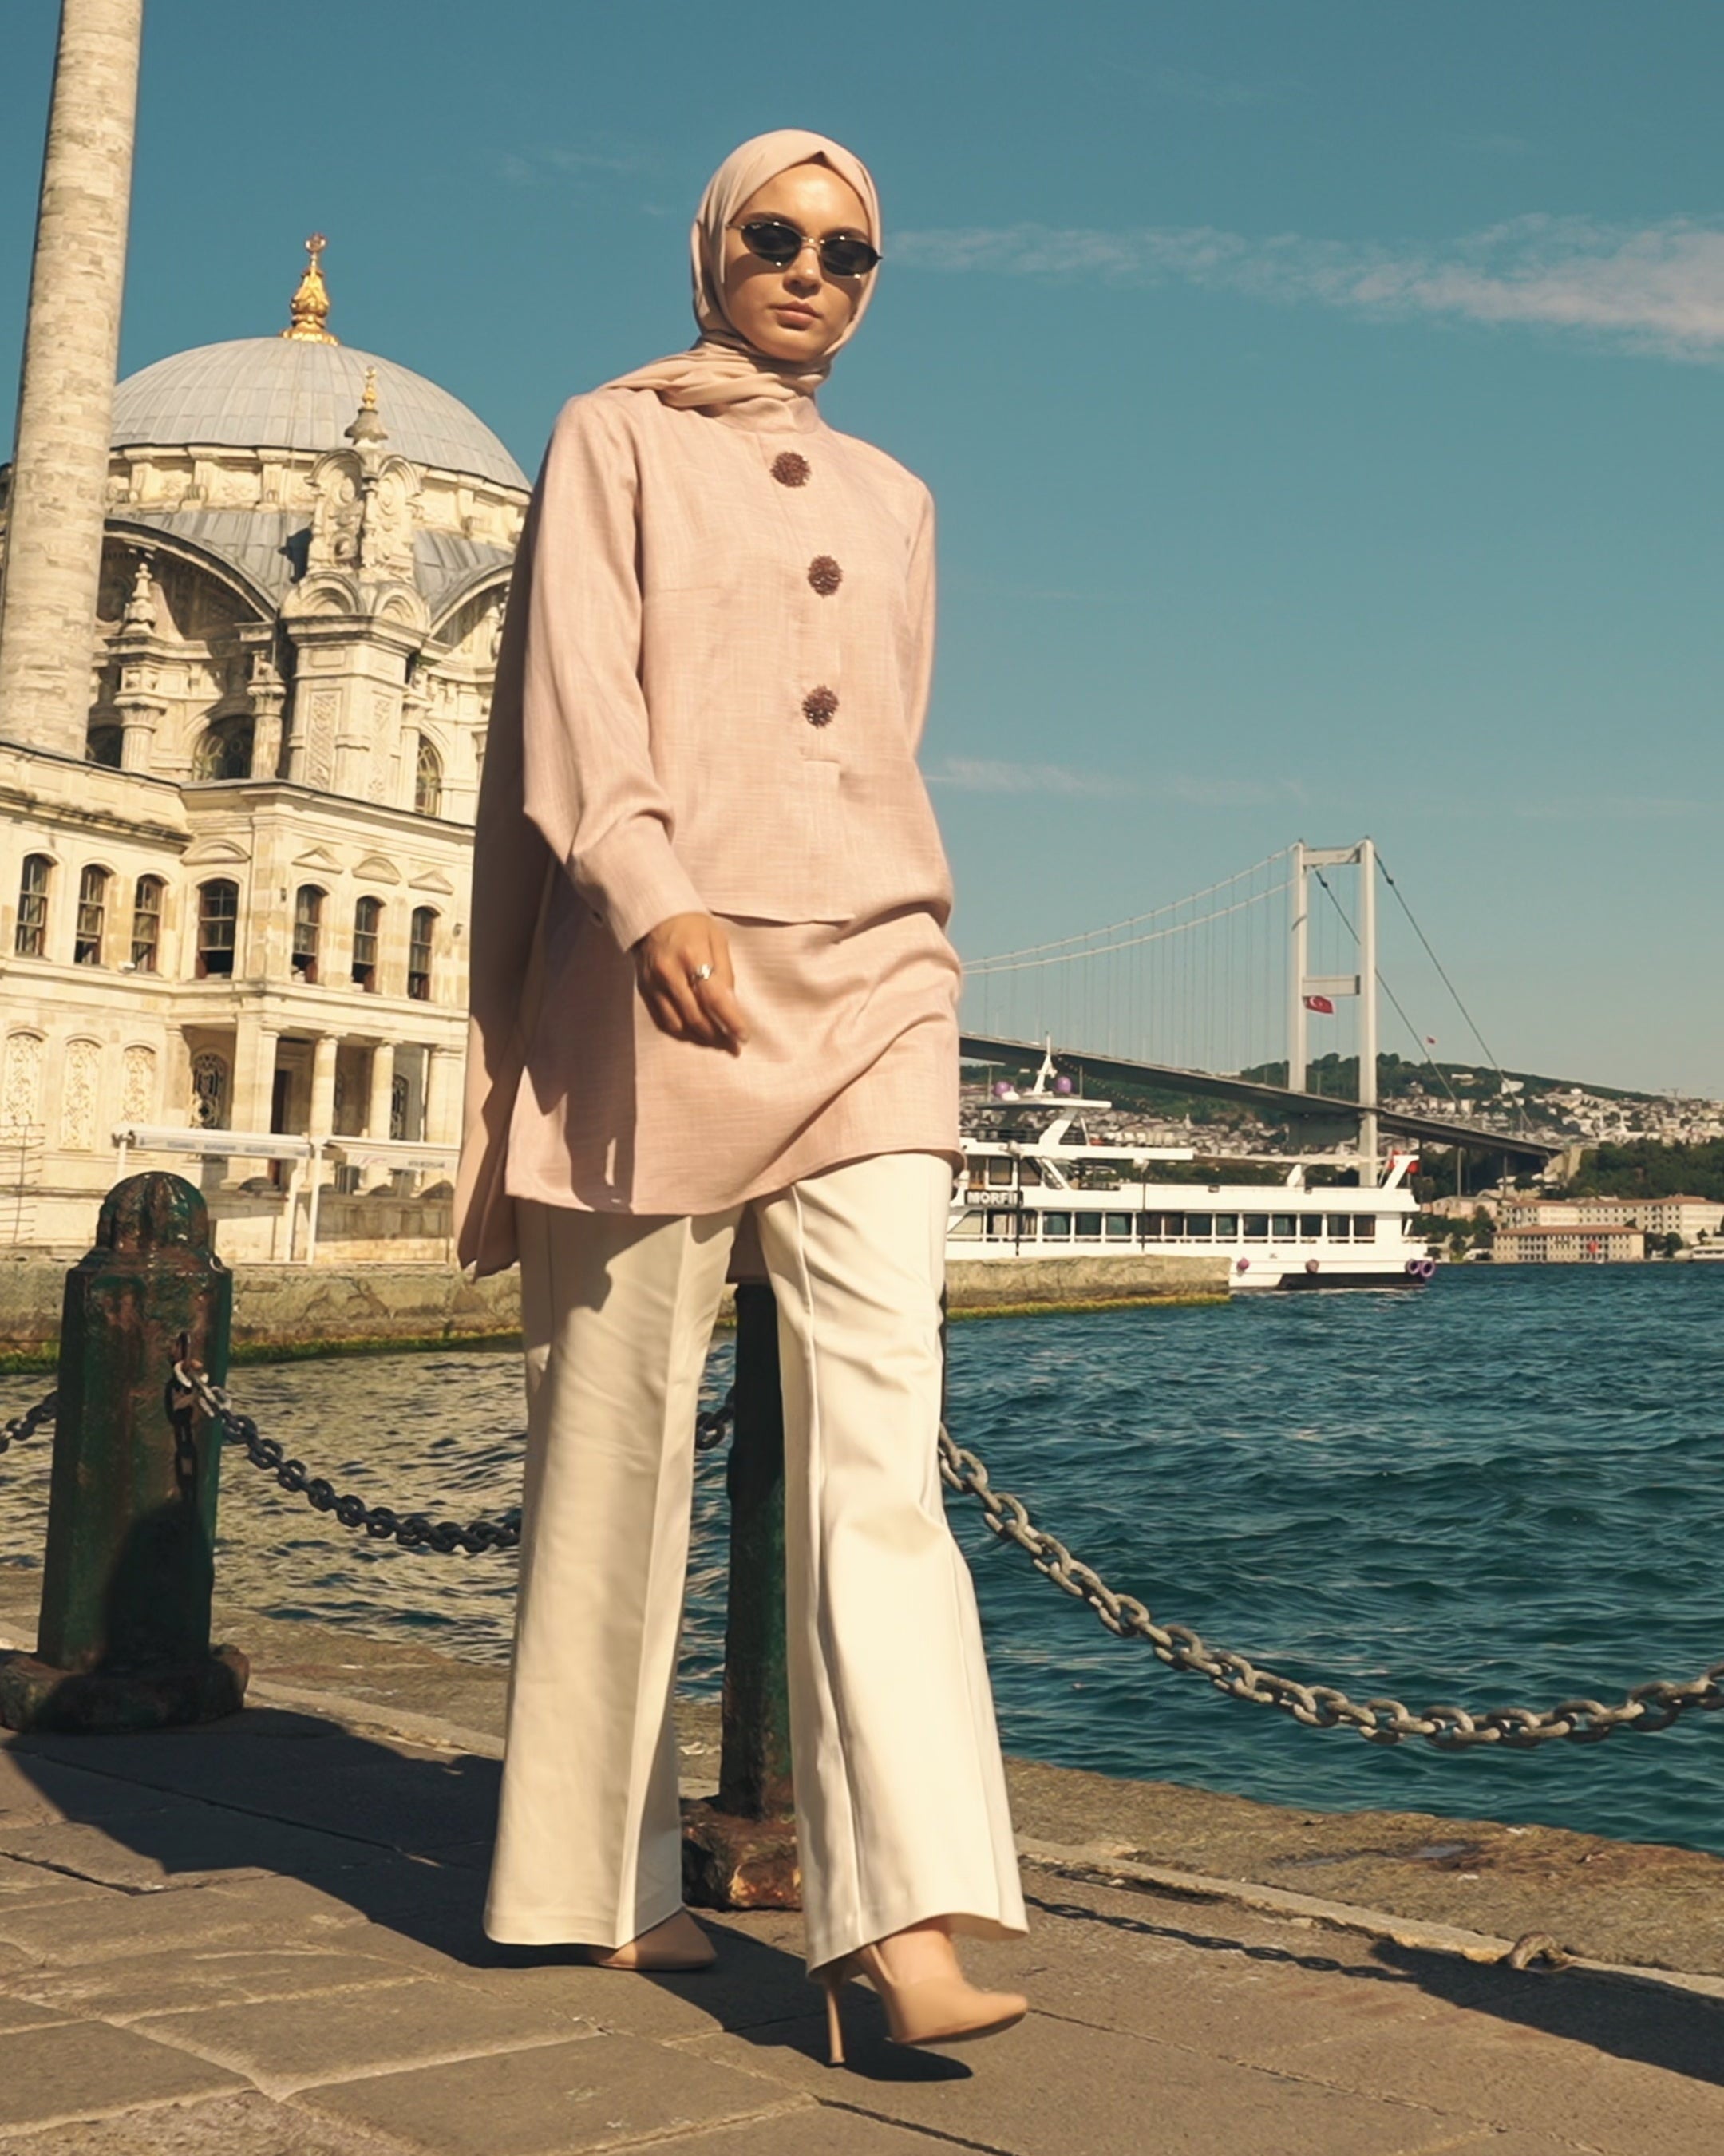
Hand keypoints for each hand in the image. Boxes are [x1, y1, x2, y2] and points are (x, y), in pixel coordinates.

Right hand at [633, 913, 750, 1053]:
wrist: (652, 915)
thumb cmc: (690, 924)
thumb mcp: (716, 939)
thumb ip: (725, 973)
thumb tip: (733, 1006)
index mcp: (692, 955)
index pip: (713, 998)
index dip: (730, 1021)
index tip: (744, 1036)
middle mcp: (669, 972)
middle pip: (696, 1016)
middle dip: (718, 1037)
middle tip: (734, 1047)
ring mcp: (653, 984)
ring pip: (678, 1024)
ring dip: (701, 1039)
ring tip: (718, 1044)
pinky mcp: (644, 990)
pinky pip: (663, 1021)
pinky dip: (682, 1033)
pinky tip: (696, 1036)